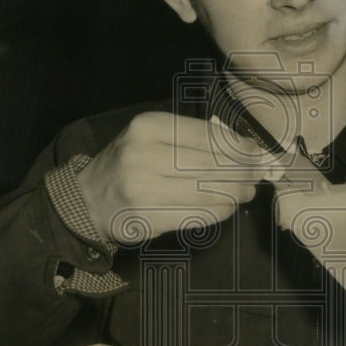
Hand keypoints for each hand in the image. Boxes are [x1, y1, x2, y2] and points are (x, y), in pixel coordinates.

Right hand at [76, 112, 267, 243]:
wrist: (90, 197)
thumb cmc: (131, 161)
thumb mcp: (154, 136)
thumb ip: (192, 138)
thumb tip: (243, 148)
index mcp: (148, 127)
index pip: (205, 135)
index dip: (236, 146)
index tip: (254, 153)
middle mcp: (143, 155)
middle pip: (209, 164)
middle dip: (240, 172)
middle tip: (254, 177)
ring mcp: (143, 189)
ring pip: (205, 192)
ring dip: (233, 194)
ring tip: (244, 192)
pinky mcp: (146, 218)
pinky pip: (194, 216)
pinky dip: (218, 212)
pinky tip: (226, 207)